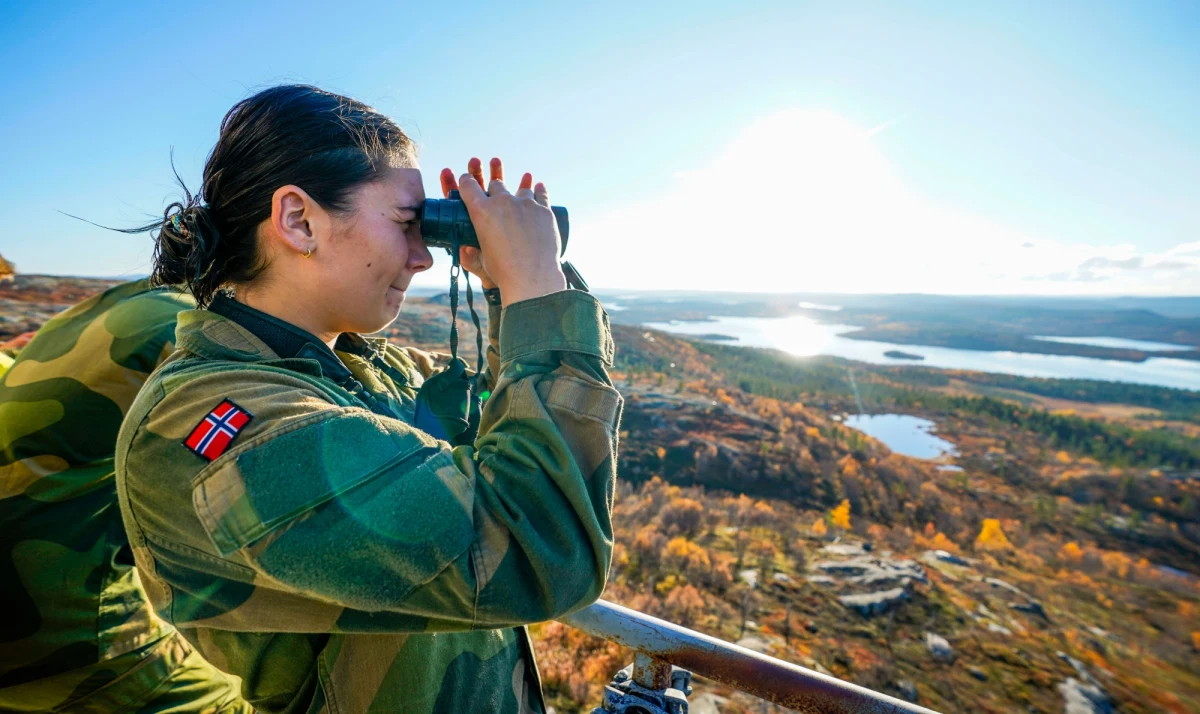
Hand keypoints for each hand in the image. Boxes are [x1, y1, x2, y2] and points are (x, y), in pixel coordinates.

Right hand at [443, 157, 565, 304]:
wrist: (532, 277)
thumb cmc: (504, 272)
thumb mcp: (482, 260)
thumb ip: (472, 252)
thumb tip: (464, 248)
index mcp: (481, 211)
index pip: (468, 185)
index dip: (466, 180)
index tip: (468, 179)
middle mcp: (502, 202)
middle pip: (496, 184)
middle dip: (494, 188)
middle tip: (496, 194)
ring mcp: (525, 204)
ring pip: (521, 189)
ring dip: (519, 191)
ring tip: (521, 193)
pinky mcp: (544, 210)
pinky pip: (541, 194)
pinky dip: (539, 190)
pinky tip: (538, 187)